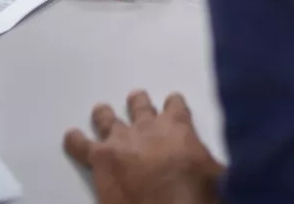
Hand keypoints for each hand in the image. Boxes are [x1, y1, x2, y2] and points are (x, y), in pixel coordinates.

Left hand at [64, 91, 223, 203]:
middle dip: (137, 104)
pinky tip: (71, 137)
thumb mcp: (217, 172)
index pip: (175, 104)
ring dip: (105, 116)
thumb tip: (222, 168)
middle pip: (139, 104)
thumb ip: (210, 160)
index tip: (173, 106)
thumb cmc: (197, 191)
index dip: (173, 106)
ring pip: (108, 118)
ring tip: (102, 112)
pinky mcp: (101, 158)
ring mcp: (121, 140)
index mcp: (178, 125)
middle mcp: (147, 126)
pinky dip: (75, 141)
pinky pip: (81, 145)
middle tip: (136, 103)